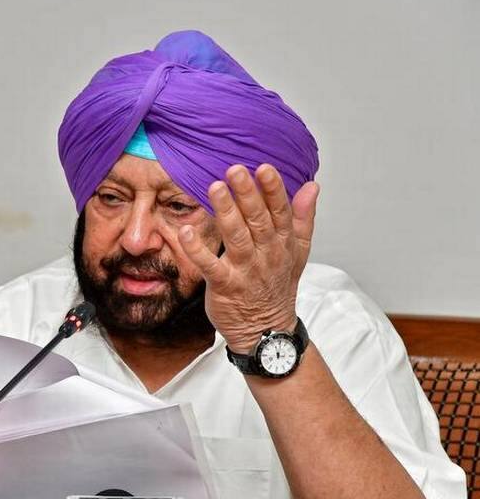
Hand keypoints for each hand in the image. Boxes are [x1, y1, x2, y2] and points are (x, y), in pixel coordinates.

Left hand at [178, 164, 318, 352]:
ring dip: (226, 212)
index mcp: (283, 243)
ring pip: (236, 237)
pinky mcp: (225, 286)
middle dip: (247, 194)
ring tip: (215, 188)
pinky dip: (198, 250)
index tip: (264, 168)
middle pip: (258, 220)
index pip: (280, 212)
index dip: (273, 190)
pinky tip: (185, 232)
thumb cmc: (277, 286)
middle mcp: (266, 254)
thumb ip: (303, 218)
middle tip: (235, 170)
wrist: (267, 331)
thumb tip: (312, 186)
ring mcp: (245, 271)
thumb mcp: (298, 252)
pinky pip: (210, 266)